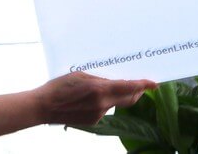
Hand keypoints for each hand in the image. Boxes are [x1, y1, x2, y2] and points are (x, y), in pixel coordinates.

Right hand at [32, 72, 155, 125]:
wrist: (43, 107)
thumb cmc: (58, 87)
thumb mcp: (80, 75)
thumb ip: (99, 79)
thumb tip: (113, 82)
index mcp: (99, 89)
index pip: (128, 87)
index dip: (143, 85)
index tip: (154, 83)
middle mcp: (102, 104)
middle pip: (128, 99)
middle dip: (137, 91)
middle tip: (141, 85)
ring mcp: (99, 114)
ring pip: (117, 104)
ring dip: (119, 96)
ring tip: (113, 86)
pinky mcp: (94, 121)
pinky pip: (106, 109)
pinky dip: (106, 102)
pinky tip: (94, 97)